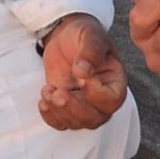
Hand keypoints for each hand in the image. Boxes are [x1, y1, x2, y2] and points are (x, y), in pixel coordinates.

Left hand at [38, 13, 127, 130]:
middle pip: (94, 119)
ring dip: (58, 111)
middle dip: (73, 109)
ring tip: (47, 89)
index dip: (95, 93)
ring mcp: (84, 105)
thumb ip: (91, 51)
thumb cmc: (84, 34)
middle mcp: (102, 98)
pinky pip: (60, 123)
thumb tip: (83, 71)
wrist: (66, 37)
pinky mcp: (66, 106)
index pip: (112, 100)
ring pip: (76, 124)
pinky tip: (44, 97)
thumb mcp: (91, 35)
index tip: (81, 74)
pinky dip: (50, 115)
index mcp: (115, 82)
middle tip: (57, 92)